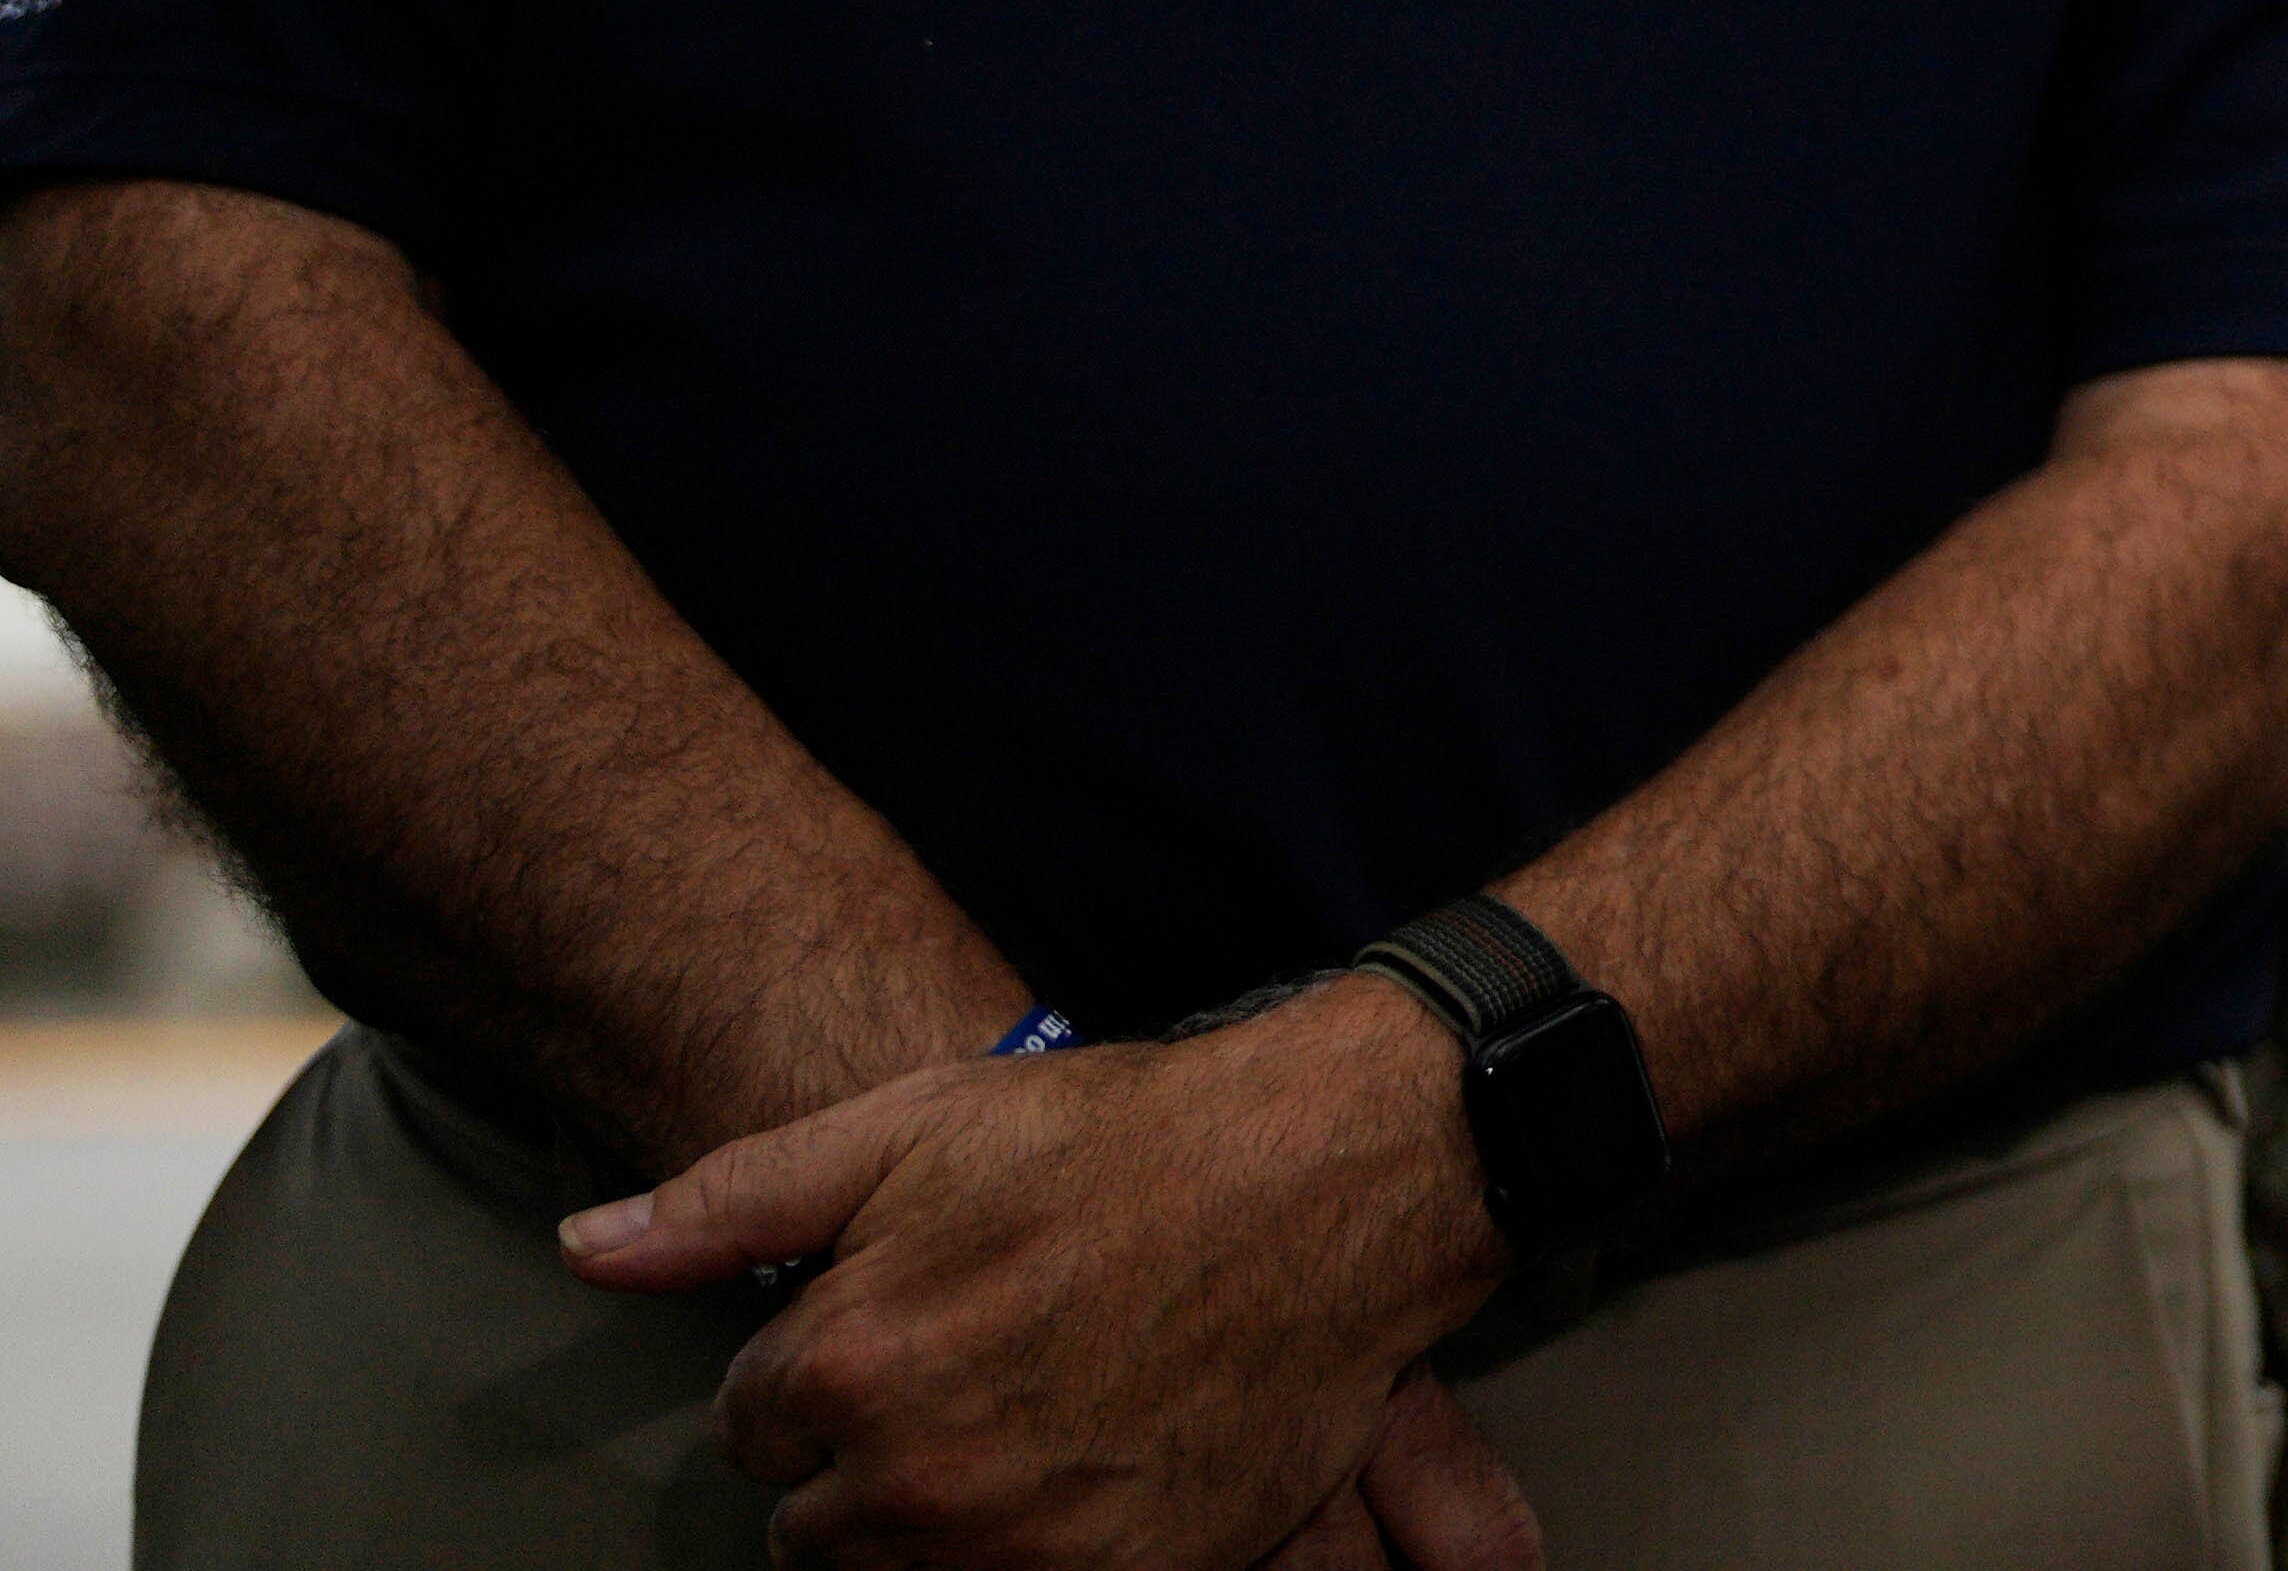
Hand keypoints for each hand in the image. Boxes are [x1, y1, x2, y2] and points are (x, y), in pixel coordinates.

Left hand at [562, 983, 1505, 1568]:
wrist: (1334, 1173)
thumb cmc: (1126, 1141)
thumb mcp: (916, 1127)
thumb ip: (732, 1202)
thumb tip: (584, 1250)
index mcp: (847, 1368)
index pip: (755, 1429)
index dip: (826, 1368)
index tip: (910, 1318)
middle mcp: (918, 1482)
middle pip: (819, 1531)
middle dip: (874, 1461)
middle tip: (979, 1367)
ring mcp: (1024, 1548)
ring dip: (947, 1518)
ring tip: (1034, 1417)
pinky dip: (1042, 1548)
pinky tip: (1092, 1462)